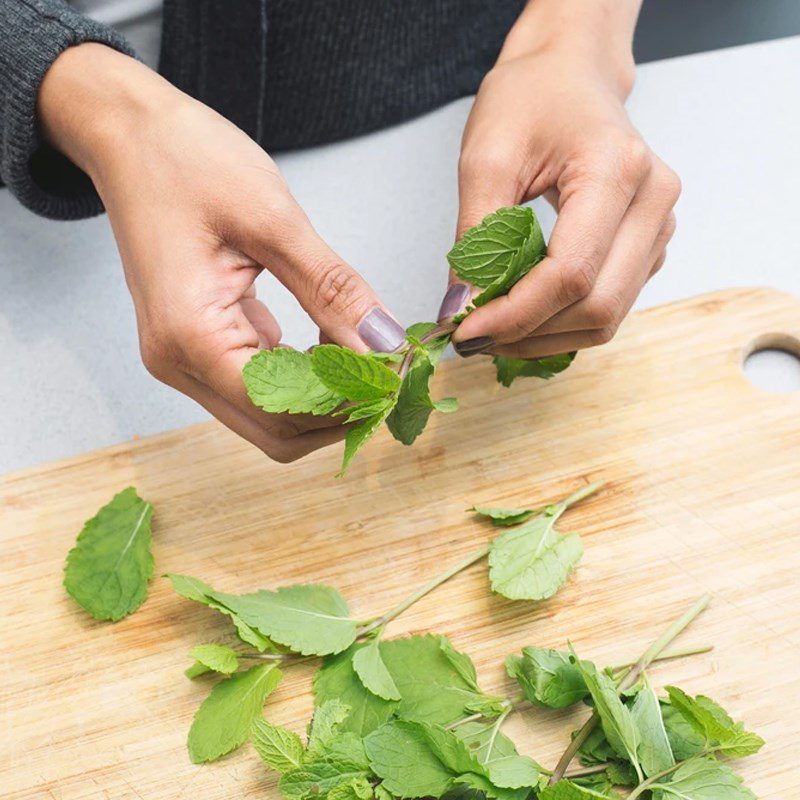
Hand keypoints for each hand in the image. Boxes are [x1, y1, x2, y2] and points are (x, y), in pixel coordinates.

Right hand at [38, 44, 405, 461]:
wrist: (129, 134)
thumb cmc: (185, 160)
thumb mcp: (273, 220)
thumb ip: (333, 290)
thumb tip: (384, 344)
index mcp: (190, 335)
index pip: (282, 410)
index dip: (346, 404)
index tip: (396, 376)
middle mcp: (178, 361)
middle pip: (276, 431)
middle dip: (338, 411)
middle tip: (389, 371)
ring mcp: (183, 357)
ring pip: (269, 414)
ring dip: (322, 396)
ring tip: (366, 352)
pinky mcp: (196, 344)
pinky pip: (258, 383)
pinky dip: (302, 374)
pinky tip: (329, 338)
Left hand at [439, 7, 679, 358]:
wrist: (570, 75)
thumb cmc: (531, 99)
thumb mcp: (487, 157)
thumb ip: (475, 238)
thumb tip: (462, 310)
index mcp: (618, 170)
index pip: (571, 273)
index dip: (515, 314)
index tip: (465, 331)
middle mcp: (653, 204)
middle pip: (597, 307)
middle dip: (528, 333)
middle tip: (473, 337)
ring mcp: (658, 229)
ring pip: (606, 318)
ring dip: (544, 337)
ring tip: (492, 329)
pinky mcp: (646, 248)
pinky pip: (608, 308)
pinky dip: (560, 324)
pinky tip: (522, 314)